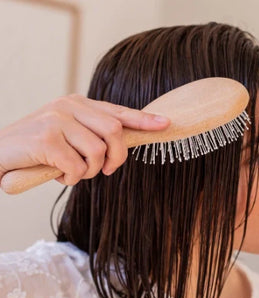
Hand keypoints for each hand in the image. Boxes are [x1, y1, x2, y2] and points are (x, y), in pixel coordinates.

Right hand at [0, 94, 169, 186]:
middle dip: (117, 158)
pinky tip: (59, 175)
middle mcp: (69, 106)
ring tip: (73, 172)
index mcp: (78, 104)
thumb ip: (93, 135)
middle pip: (114, 132)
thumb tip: (122, 144)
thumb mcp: (68, 136)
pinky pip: (78, 167)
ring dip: (90, 172)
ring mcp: (57, 119)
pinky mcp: (47, 137)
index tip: (165, 123)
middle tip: (106, 171)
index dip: (143, 120)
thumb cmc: (38, 149)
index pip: (117, 112)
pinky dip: (72, 179)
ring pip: (98, 152)